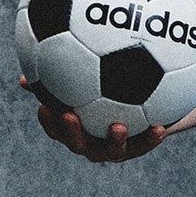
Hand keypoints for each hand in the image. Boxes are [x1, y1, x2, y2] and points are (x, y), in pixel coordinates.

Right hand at [20, 77, 165, 161]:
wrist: (146, 105)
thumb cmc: (105, 83)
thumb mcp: (87, 73)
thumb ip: (63, 67)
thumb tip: (36, 45)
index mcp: (76, 129)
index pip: (56, 128)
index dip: (48, 121)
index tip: (43, 107)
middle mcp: (92, 142)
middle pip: (77, 144)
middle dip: (71, 133)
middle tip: (69, 115)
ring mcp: (115, 149)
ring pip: (112, 151)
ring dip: (114, 141)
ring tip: (118, 127)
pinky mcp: (139, 148)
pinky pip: (144, 145)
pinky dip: (150, 138)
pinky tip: (159, 127)